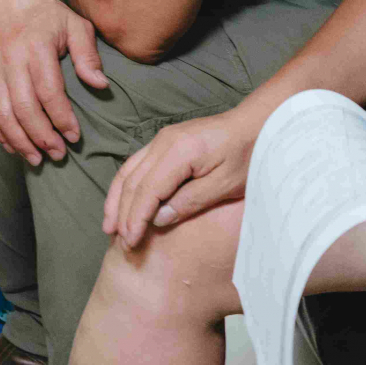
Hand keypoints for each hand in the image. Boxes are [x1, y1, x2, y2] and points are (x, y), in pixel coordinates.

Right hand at [0, 0, 106, 163]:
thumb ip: (88, 55)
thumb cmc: (47, 14)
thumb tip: (100, 85)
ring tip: (36, 159)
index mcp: (35, 48)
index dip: (61, 118)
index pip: (48, 91)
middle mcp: (11, 60)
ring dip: (18, 141)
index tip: (74, 137)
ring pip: (1, 114)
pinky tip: (12, 147)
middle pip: (23, 108)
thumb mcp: (75, 25)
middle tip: (58, 154)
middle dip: (41, 137)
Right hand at [103, 109, 257, 248]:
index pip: (148, 189)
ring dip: (116, 199)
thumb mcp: (225, 184)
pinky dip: (125, 186)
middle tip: (118, 240)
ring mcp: (161, 139)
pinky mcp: (164, 142)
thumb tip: (158, 219)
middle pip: (132, 181)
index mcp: (179, 151)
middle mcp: (163, 142)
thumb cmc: (247, 154)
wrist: (257, 123)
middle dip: (122, 213)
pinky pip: (136, 165)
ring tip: (109, 225)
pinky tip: (122, 202)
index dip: (136, 217)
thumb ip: (190, 201)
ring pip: (128, 171)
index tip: (131, 241)